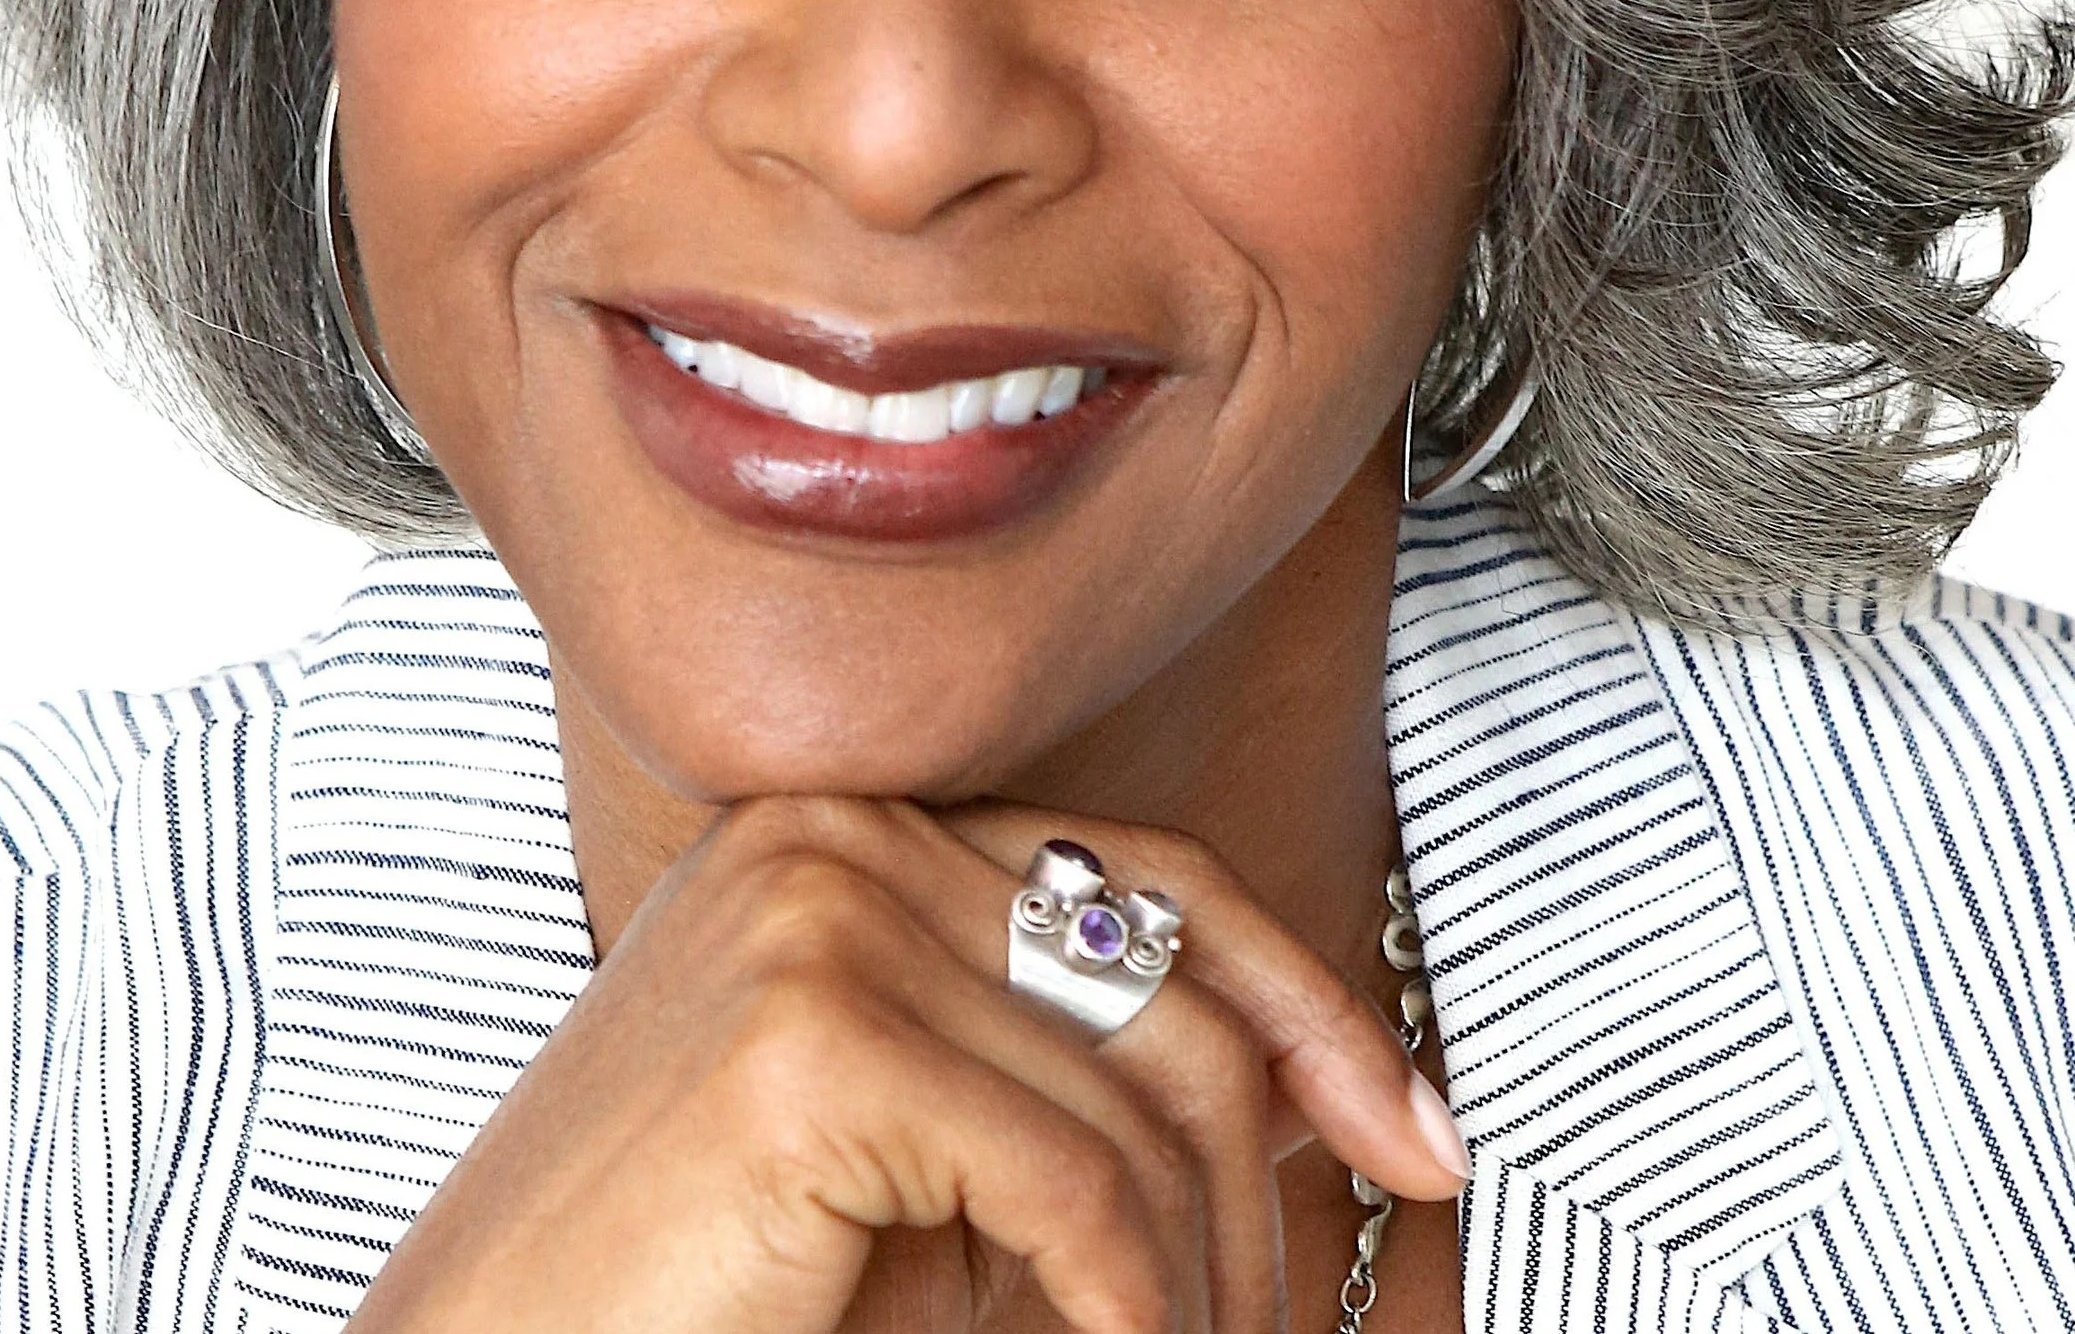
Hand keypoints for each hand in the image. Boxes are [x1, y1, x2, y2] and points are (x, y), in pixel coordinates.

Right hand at [345, 795, 1466, 1333]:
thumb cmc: (693, 1287)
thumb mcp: (915, 1151)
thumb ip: (1060, 1077)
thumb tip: (1311, 1087)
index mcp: (848, 828)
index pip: (1144, 875)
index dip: (1307, 998)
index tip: (1419, 1134)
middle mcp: (832, 829)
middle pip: (1168, 986)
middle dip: (1271, 1183)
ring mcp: (813, 910)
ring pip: (1139, 1106)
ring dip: (1200, 1282)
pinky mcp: (805, 1033)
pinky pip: (1070, 1190)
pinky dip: (1127, 1315)